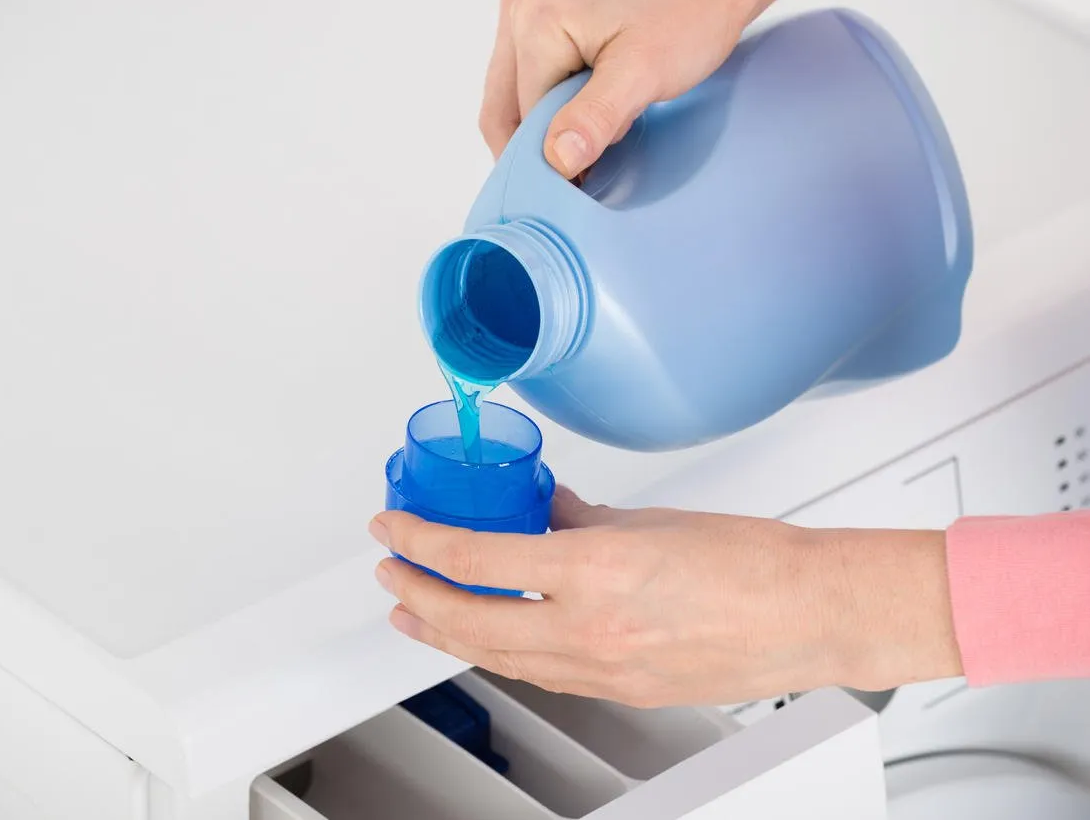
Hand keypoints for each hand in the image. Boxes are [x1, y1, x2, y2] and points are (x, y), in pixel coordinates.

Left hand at [369, 489, 962, 707]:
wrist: (808, 614)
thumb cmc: (751, 562)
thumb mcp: (650, 520)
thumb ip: (583, 516)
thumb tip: (547, 507)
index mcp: (593, 570)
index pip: (475, 557)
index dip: (420, 540)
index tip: (395, 527)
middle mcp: (588, 628)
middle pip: (468, 617)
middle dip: (415, 593)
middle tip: (390, 571)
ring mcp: (600, 669)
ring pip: (495, 655)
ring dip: (444, 632)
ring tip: (414, 614)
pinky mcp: (617, 691)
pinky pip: (537, 674)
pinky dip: (498, 653)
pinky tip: (485, 640)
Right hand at [480, 0, 799, 177]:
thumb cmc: (691, 10)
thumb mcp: (645, 72)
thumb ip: (597, 118)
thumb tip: (558, 161)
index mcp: (535, 21)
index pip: (525, 117)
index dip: (553, 156)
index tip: (583, 180)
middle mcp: (519, 5)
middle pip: (505, 104)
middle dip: (538, 142)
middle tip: (578, 168)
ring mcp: (525, 3)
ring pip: (511, 88)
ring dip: (542, 121)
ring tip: (586, 130)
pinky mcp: (539, 7)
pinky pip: (525, 67)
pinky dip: (548, 95)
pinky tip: (580, 104)